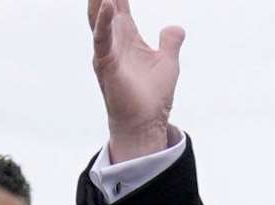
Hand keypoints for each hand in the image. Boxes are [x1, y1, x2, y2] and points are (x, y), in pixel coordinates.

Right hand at [88, 0, 184, 161]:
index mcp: (127, 38)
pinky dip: (103, 22)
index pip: (120, 7)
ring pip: (98, 19)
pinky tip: (106, 6)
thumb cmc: (153, 95)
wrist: (145, 122)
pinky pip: (102, 40)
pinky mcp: (106, 65)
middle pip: (106, 8)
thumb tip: (176, 28)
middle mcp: (113, 42)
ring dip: (98, 0)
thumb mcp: (167, 63)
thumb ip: (170, 43)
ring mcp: (107, 52)